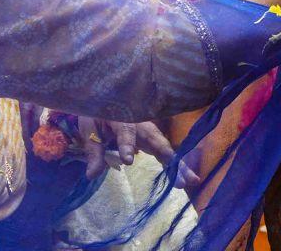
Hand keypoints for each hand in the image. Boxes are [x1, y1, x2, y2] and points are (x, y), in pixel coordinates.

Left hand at [77, 119, 198, 185]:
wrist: (108, 100)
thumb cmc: (98, 115)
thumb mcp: (90, 130)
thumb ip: (94, 151)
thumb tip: (92, 175)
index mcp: (123, 117)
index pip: (126, 132)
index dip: (128, 145)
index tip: (128, 160)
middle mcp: (142, 124)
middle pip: (157, 140)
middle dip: (168, 158)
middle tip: (177, 177)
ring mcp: (151, 131)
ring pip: (166, 147)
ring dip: (178, 164)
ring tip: (190, 180)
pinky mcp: (153, 139)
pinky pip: (165, 151)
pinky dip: (176, 163)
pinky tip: (185, 176)